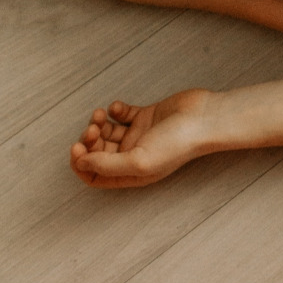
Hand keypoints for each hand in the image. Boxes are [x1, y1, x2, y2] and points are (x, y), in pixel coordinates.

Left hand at [70, 91, 212, 188]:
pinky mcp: (145, 117)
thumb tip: (80, 162)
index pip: (94, 175)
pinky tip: (118, 108)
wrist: (204, 118)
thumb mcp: (139, 162)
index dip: (81, 164)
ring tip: (100, 115)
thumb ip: (106, 165)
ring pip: (106, 133)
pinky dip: (114, 111)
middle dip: (88, 140)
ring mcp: (139, 136)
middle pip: (97, 153)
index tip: (78, 148)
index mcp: (131, 173)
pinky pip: (121, 115)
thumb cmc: (178, 144)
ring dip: (97, 123)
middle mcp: (133, 156)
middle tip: (92, 128)